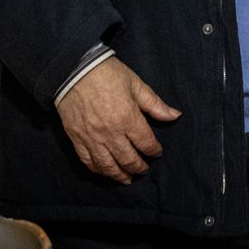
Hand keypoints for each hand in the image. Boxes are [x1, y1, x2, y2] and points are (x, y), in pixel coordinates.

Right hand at [56, 57, 180, 183]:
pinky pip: (88, 162)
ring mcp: (92, 138)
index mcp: (128, 118)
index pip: (146, 143)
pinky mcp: (77, 139)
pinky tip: (105, 171)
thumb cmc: (107, 74)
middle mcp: (111, 133)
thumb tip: (175, 116)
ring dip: (120, 175)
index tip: (156, 152)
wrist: (73, 70)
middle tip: (143, 169)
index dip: (154, 150)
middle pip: (128, 159)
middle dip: (139, 167)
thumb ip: (155, 104)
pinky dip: (98, 170)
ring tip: (127, 179)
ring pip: (108, 166)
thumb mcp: (136, 84)